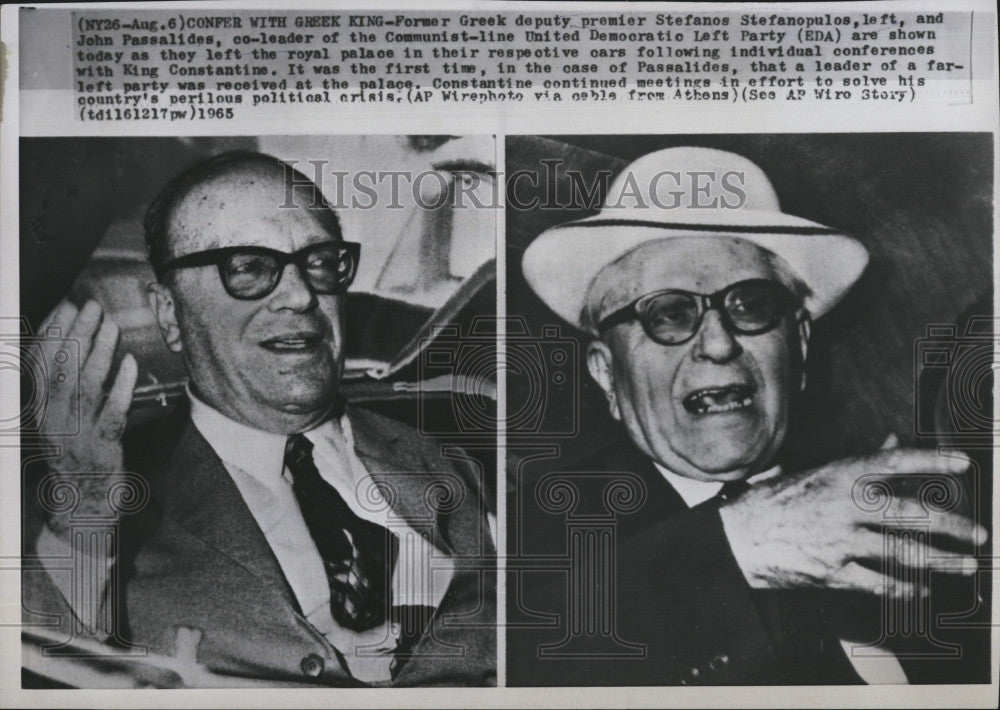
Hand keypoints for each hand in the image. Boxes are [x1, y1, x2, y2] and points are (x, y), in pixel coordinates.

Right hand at [37, 300, 137, 539]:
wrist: (81, 507)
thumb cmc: (77, 458)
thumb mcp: (61, 423)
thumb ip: (65, 391)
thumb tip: (77, 349)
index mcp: (42, 411)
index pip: (41, 366)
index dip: (52, 334)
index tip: (65, 307)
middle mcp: (54, 419)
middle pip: (62, 369)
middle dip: (77, 333)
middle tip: (92, 306)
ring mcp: (77, 433)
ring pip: (86, 386)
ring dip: (100, 352)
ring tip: (112, 326)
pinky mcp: (102, 447)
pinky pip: (112, 412)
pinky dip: (121, 386)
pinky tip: (130, 365)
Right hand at [718, 441, 986, 597]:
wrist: (737, 537)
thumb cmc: (776, 501)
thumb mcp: (816, 473)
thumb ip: (861, 461)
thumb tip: (892, 442)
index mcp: (839, 474)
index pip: (894, 462)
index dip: (932, 461)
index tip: (964, 464)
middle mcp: (842, 505)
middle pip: (911, 514)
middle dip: (952, 525)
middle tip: (978, 534)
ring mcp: (838, 540)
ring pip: (902, 552)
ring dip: (940, 561)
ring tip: (964, 565)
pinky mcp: (831, 571)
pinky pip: (879, 582)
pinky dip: (905, 587)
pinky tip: (921, 588)